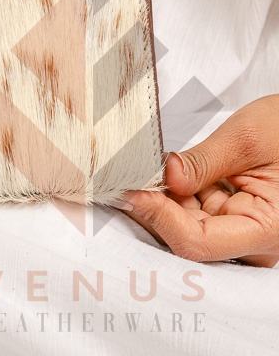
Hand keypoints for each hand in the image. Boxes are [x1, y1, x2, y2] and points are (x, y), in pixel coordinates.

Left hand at [123, 95, 278, 266]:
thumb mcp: (247, 139)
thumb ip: (203, 162)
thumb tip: (164, 176)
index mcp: (266, 230)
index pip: (197, 242)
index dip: (158, 218)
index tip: (129, 190)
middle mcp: (250, 240)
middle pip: (184, 235)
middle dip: (151, 207)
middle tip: (119, 177)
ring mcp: (237, 228)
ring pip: (182, 223)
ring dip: (157, 197)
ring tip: (134, 169)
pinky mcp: (227, 213)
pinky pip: (190, 209)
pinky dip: (170, 191)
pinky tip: (154, 170)